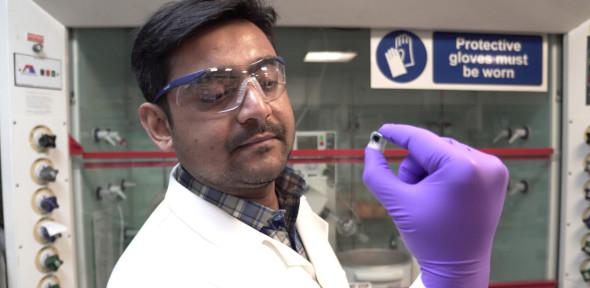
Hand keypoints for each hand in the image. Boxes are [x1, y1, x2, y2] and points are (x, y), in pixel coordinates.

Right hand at [363, 124, 507, 287]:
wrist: (459, 268)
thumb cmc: (432, 239)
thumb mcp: (397, 203)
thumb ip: (377, 174)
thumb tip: (370, 150)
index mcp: (462, 168)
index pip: (422, 140)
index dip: (399, 134)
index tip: (383, 131)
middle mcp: (484, 164)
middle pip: (433, 148)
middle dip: (416, 167)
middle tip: (411, 192)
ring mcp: (494, 170)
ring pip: (446, 153)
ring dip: (429, 171)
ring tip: (428, 199)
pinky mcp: (496, 177)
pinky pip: (461, 162)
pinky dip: (446, 174)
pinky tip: (443, 197)